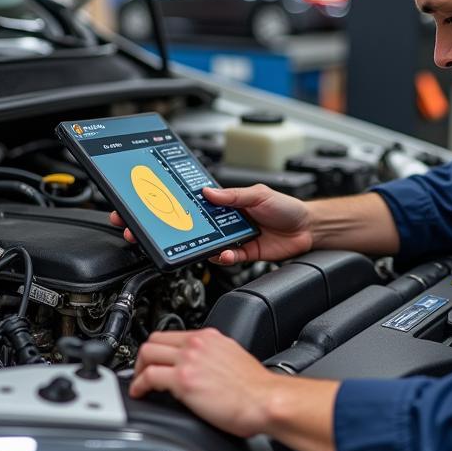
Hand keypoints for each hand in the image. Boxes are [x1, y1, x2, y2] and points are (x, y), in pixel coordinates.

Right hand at [108, 184, 312, 265]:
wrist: (308, 229)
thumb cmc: (285, 206)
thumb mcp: (258, 193)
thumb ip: (232, 196)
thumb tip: (207, 192)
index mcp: (222, 202)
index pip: (189, 202)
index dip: (166, 204)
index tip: (144, 206)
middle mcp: (221, 220)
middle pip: (186, 226)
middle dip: (164, 229)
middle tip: (144, 231)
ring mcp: (229, 238)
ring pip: (202, 245)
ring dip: (195, 246)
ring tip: (193, 244)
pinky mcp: (240, 254)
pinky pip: (224, 258)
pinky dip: (223, 257)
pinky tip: (227, 253)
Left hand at [130, 328, 274, 436]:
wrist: (266, 401)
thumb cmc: (257, 390)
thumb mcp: (234, 360)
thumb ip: (214, 358)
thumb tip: (202, 370)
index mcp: (211, 337)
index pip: (173, 334)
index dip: (160, 349)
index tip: (157, 360)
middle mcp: (198, 344)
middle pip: (155, 340)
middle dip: (144, 357)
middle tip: (142, 372)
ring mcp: (189, 360)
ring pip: (147, 353)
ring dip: (138, 369)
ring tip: (138, 383)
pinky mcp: (183, 380)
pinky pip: (148, 376)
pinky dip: (138, 385)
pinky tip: (140, 394)